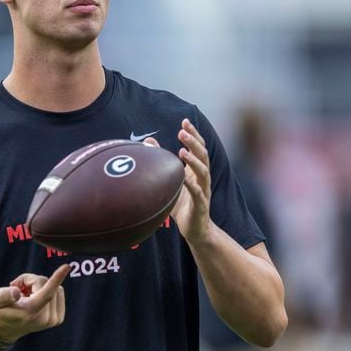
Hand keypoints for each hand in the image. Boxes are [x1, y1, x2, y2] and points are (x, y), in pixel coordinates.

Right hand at [0, 264, 69, 342]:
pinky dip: (49, 291)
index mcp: (31, 312)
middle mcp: (45, 318)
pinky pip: (59, 293)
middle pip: (46, 283)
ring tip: (27, 295)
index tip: (67, 266)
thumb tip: (16, 292)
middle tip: (19, 288)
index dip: (57, 277)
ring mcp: (53, 320)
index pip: (47, 293)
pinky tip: (37, 299)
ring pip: (55, 286)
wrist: (7, 328)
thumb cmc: (2, 309)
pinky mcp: (59, 319)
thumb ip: (4, 295)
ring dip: (41, 286)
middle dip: (32, 281)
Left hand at [144, 118, 211, 244]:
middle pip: (202, 155)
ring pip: (203, 172)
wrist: (195, 229)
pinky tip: (184, 178)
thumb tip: (148, 141)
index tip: (185, 121)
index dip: (193, 134)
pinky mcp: (200, 204)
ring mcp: (203, 190)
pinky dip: (191, 185)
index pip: (198, 148)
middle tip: (182, 131)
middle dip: (194, 142)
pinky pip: (198, 193)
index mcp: (196, 170)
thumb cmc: (182, 203)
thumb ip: (162, 162)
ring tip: (182, 151)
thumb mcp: (170, 180)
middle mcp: (202, 177)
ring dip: (193, 160)